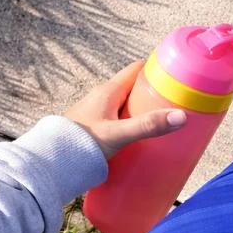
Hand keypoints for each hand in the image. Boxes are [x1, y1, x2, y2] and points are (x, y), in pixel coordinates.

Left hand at [64, 61, 186, 158]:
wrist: (50, 164)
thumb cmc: (80, 144)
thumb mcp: (118, 134)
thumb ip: (148, 126)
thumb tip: (182, 116)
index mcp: (108, 91)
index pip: (137, 69)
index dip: (157, 69)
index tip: (177, 77)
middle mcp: (102, 97)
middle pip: (135, 87)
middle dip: (155, 93)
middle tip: (176, 104)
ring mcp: (98, 112)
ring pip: (127, 104)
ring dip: (144, 110)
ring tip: (164, 122)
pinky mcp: (95, 127)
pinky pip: (120, 119)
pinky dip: (134, 123)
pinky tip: (142, 138)